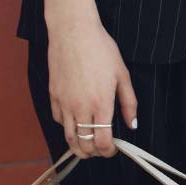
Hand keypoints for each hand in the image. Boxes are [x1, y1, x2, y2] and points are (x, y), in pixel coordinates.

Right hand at [46, 20, 139, 159]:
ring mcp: (64, 103)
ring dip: (79, 147)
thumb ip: (129, 103)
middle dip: (94, 153)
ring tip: (87, 146)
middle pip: (84, 146)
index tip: (113, 149)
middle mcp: (80, 108)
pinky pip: (59, 120)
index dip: (109, 151)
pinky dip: (67, 127)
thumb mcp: (122, 75)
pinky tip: (75, 123)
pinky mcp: (53, 95)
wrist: (73, 31)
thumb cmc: (100, 49)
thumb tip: (132, 124)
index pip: (102, 142)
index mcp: (100, 104)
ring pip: (69, 137)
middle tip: (101, 150)